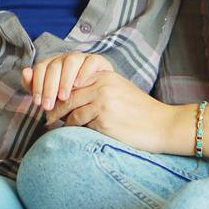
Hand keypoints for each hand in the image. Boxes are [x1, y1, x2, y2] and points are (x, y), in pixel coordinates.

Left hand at [22, 52, 113, 111]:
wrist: (106, 103)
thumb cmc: (77, 102)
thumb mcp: (56, 99)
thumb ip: (40, 89)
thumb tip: (25, 73)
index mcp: (55, 64)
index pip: (41, 68)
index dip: (37, 85)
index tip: (38, 103)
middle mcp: (67, 58)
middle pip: (54, 66)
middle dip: (49, 87)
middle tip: (48, 106)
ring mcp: (84, 58)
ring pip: (71, 61)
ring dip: (65, 79)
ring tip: (63, 97)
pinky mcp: (99, 61)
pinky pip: (91, 61)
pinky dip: (83, 71)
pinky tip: (78, 85)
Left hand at [44, 66, 188, 154]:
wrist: (163, 125)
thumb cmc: (140, 112)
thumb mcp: (119, 91)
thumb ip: (97, 89)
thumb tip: (71, 96)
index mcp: (105, 75)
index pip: (72, 78)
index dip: (57, 88)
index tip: (49, 98)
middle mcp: (102, 85)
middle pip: (67, 94)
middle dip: (53, 105)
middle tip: (45, 114)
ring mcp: (103, 101)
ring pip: (70, 110)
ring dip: (60, 119)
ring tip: (51, 125)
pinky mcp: (104, 119)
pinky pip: (79, 124)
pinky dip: (71, 129)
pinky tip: (69, 133)